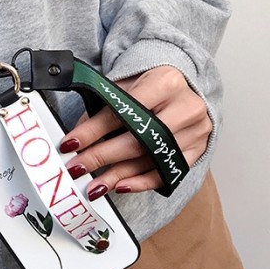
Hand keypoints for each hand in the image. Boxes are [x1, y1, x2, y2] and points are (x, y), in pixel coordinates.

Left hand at [58, 66, 211, 198]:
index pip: (123, 110)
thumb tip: (76, 137)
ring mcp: (196, 130)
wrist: (185, 86)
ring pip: (151, 159)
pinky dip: (142, 182)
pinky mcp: (199, 148)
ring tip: (94, 185)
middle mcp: (186, 106)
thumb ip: (104, 106)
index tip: (70, 145)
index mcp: (166, 82)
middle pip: (138, 139)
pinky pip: (168, 173)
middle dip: (102, 156)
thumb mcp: (128, 84)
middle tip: (77, 168)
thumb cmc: (152, 85)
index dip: (93, 130)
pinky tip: (120, 185)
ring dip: (118, 175)